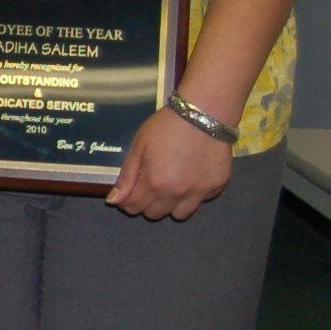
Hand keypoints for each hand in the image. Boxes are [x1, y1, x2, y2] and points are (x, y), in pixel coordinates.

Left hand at [108, 108, 234, 220]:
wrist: (204, 115)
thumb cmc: (166, 127)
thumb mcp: (139, 146)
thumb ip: (127, 176)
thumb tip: (114, 200)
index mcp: (154, 183)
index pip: (133, 208)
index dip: (126, 201)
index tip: (129, 192)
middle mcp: (177, 193)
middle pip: (155, 214)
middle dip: (147, 203)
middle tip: (150, 184)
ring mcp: (199, 193)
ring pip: (179, 215)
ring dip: (170, 205)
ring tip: (170, 186)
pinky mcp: (216, 187)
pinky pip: (200, 202)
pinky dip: (192, 195)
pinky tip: (189, 177)